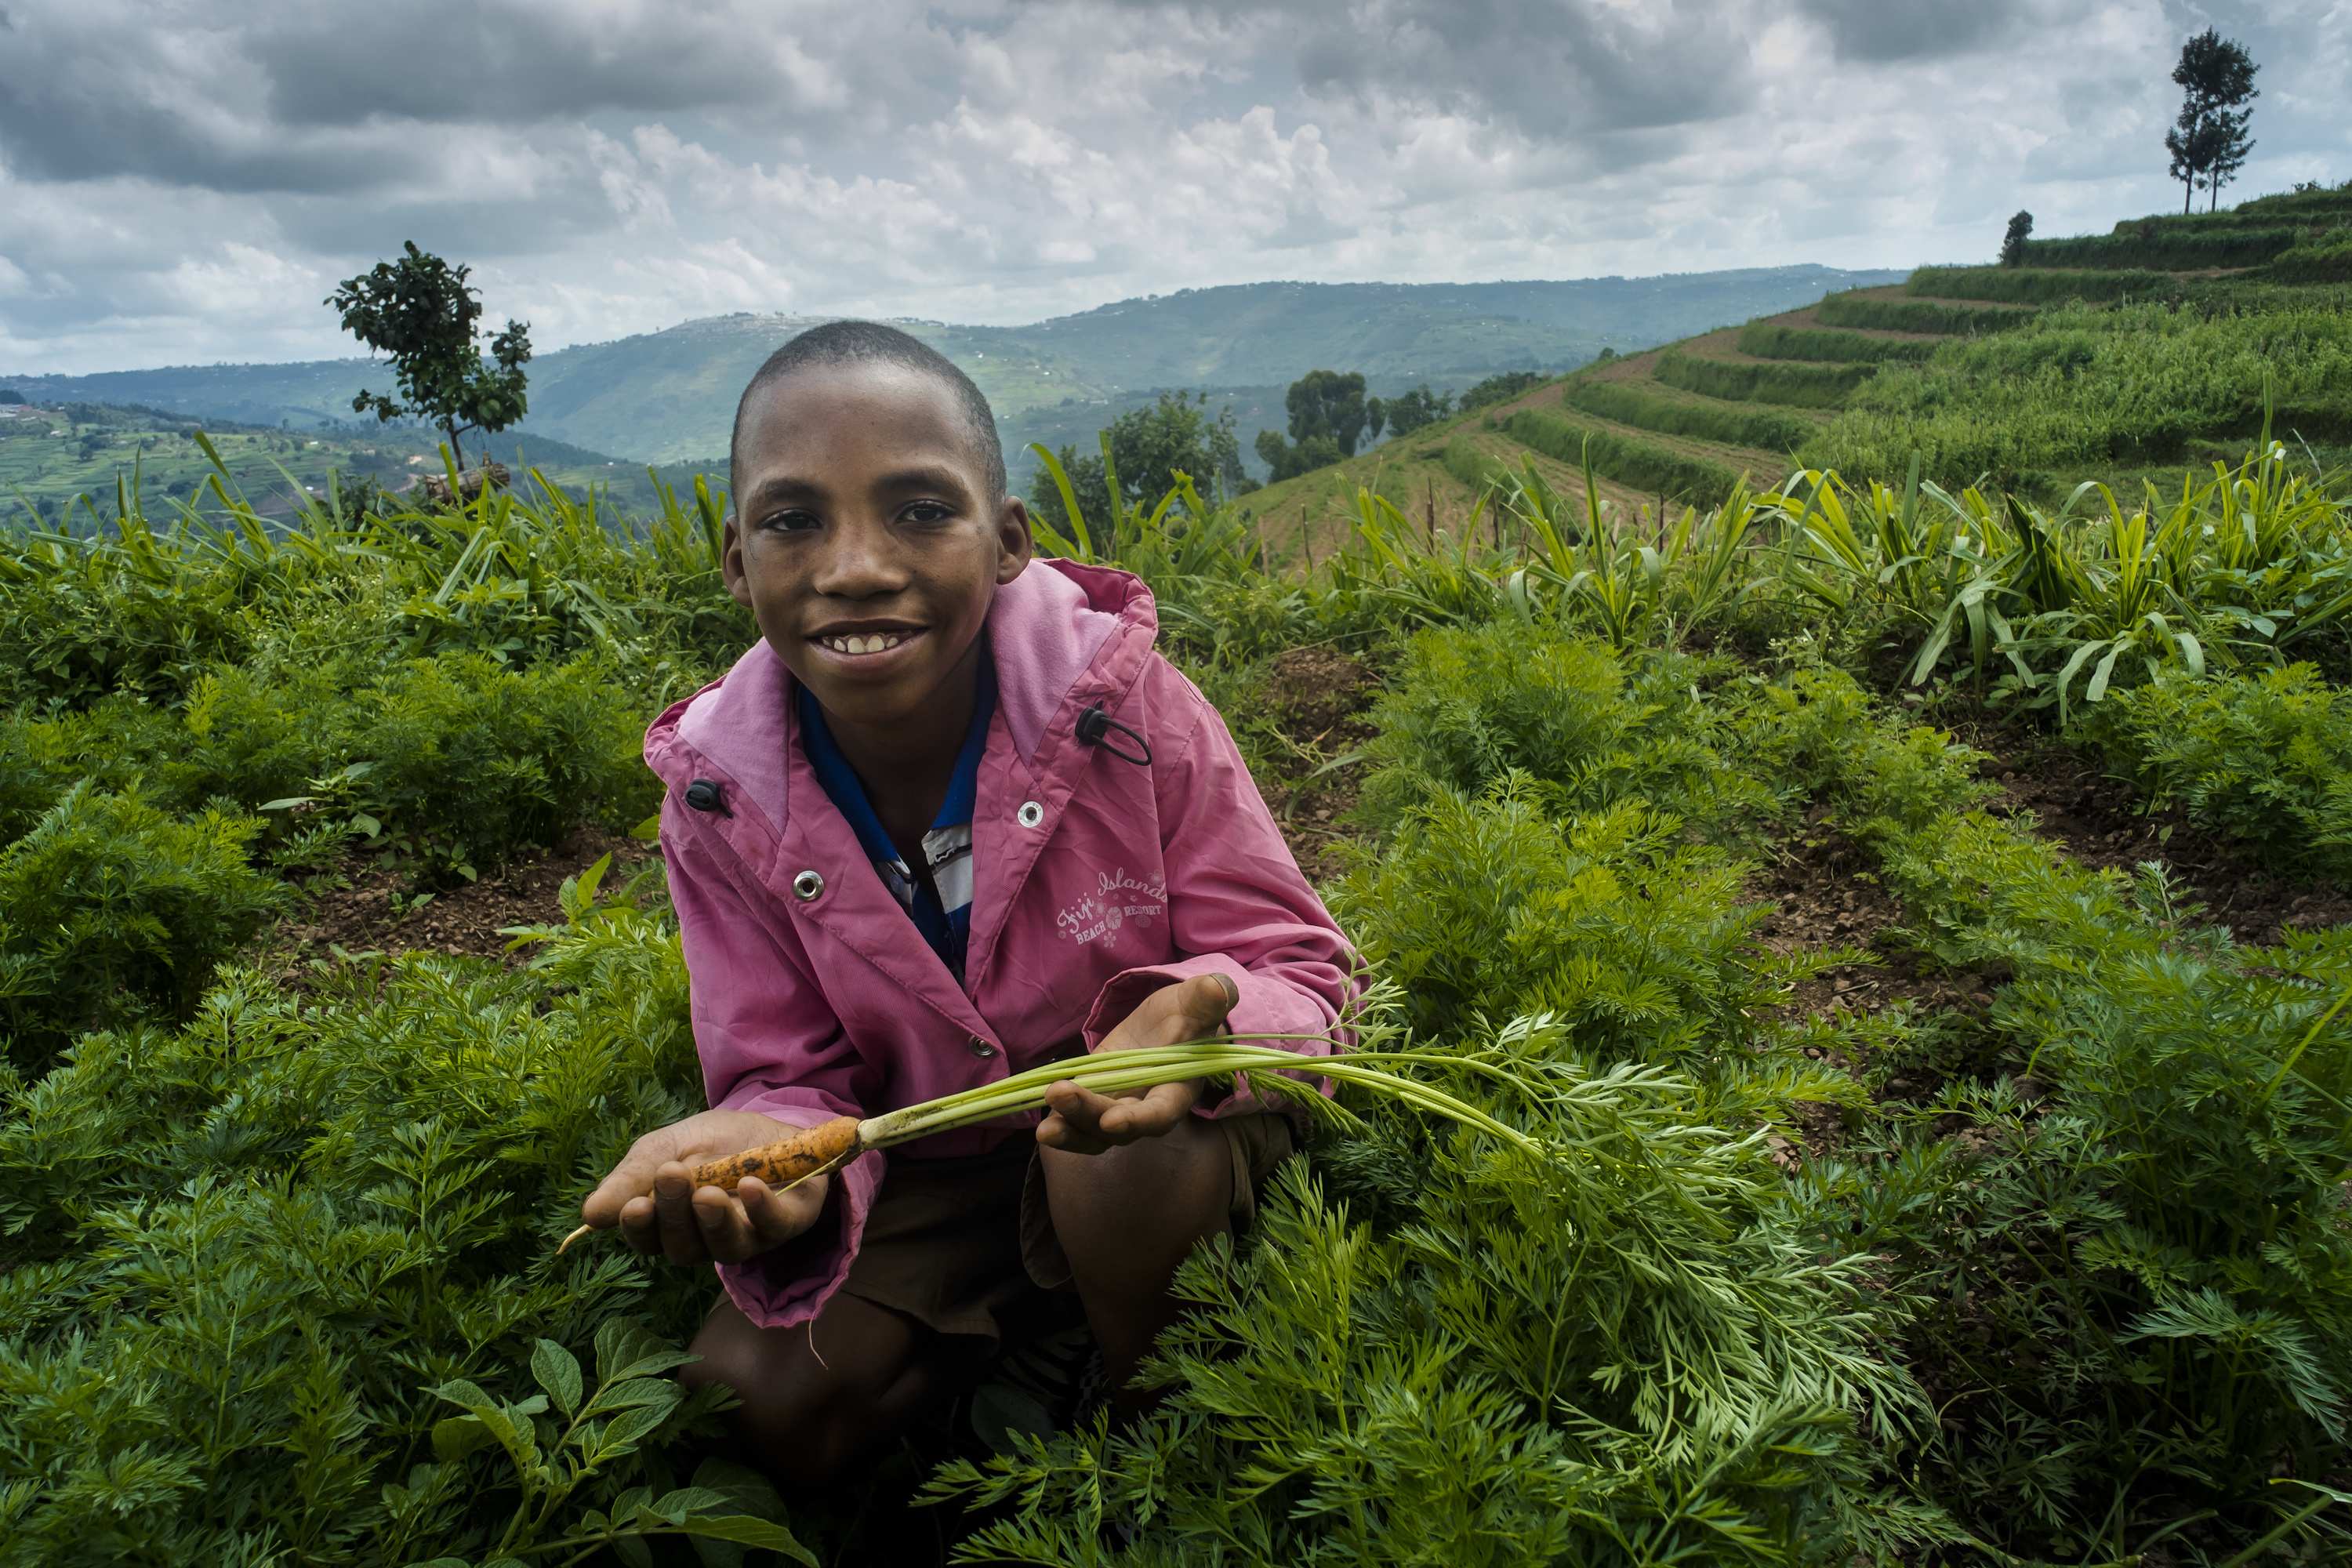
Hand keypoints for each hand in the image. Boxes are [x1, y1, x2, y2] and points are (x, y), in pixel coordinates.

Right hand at [580, 1109, 831, 1264]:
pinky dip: (762, 1210)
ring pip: (725, 1248)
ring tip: (707, 1193)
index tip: (635, 1205)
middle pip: (682, 1247)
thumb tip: (590, 1215)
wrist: (768, 1123)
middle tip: (671, 1175)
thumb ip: (632, 1178)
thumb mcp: (666, 1148)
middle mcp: (705, 1239)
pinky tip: (751, 1186)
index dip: (639, 1228)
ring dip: (714, 1220)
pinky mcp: (786, 1223)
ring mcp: (747, 1236)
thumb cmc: (710, 1143)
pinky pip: (774, 1227)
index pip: (647, 1240)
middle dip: (674, 1213)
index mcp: (670, 1225)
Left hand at [1036, 971, 1239, 1155]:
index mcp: (1177, 1089)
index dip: (1139, 1120)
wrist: (1172, 1022)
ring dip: (1070, 1129)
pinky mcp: (1094, 1095)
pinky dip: (1059, 1122)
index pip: (1160, 1113)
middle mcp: (1146, 1107)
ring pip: (1093, 1131)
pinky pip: (1076, 1118)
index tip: (1113, 1120)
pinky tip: (1039, 1121)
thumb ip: (1207, 999)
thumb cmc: (1191, 1015)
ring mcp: (1118, 1106)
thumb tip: (1216, 988)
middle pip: (1118, 1126)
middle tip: (1060, 1095)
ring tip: (1044, 1128)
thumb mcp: (1198, 1001)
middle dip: (1088, 1115)